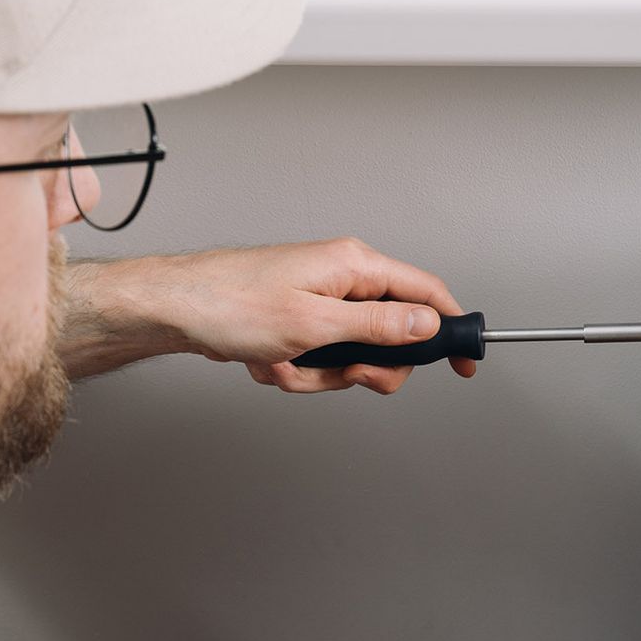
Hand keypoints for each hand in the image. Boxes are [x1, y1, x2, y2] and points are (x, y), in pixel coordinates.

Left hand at [162, 238, 476, 394]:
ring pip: (352, 356)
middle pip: (392, 336)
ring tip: (284, 363)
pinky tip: (266, 360)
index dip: (452, 327)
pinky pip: (319, 361)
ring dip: (319, 374)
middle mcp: (342, 279)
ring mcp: (320, 301)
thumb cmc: (231, 304)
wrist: (173, 310)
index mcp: (355, 266)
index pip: (426, 292)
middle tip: (345, 373)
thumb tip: (429, 324)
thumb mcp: (317, 324)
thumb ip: (381, 326)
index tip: (467, 361)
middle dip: (366, 367)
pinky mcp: (299, 322)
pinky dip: (294, 371)